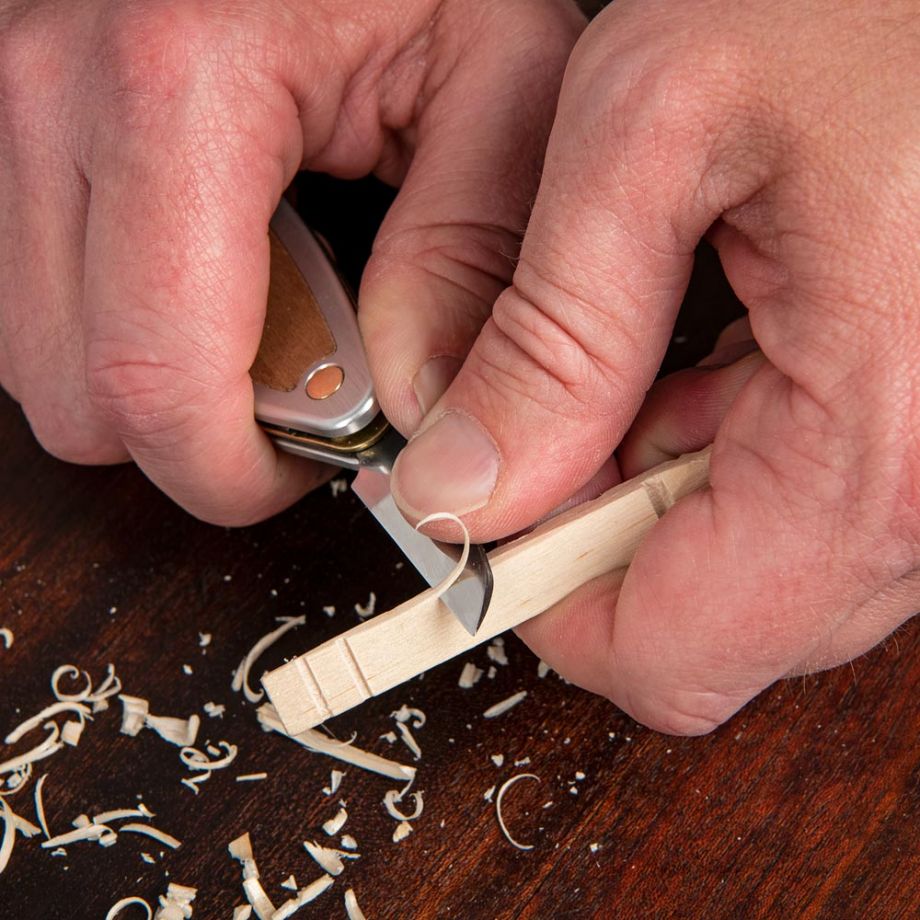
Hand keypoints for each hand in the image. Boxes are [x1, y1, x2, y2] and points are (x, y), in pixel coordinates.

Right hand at [0, 0, 581, 522]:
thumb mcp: (502, 76)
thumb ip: (472, 250)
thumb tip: (418, 407)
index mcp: (176, 84)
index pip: (154, 383)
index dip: (229, 472)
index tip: (297, 469)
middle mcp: (48, 91)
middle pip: (78, 398)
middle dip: (194, 432)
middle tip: (294, 385)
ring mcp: (6, 104)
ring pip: (41, 358)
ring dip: (155, 376)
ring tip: (256, 313)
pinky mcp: (7, 124)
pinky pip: (32, 295)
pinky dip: (117, 319)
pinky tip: (198, 269)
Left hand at [390, 0, 919, 733]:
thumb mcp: (654, 130)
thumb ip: (550, 335)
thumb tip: (462, 486)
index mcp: (870, 445)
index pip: (667, 653)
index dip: (542, 603)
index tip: (472, 520)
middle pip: (706, 633)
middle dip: (591, 541)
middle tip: (532, 423)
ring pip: (747, 581)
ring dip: (648, 498)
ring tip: (622, 366)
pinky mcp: (918, 440)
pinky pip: (793, 515)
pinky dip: (712, 464)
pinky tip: (688, 365)